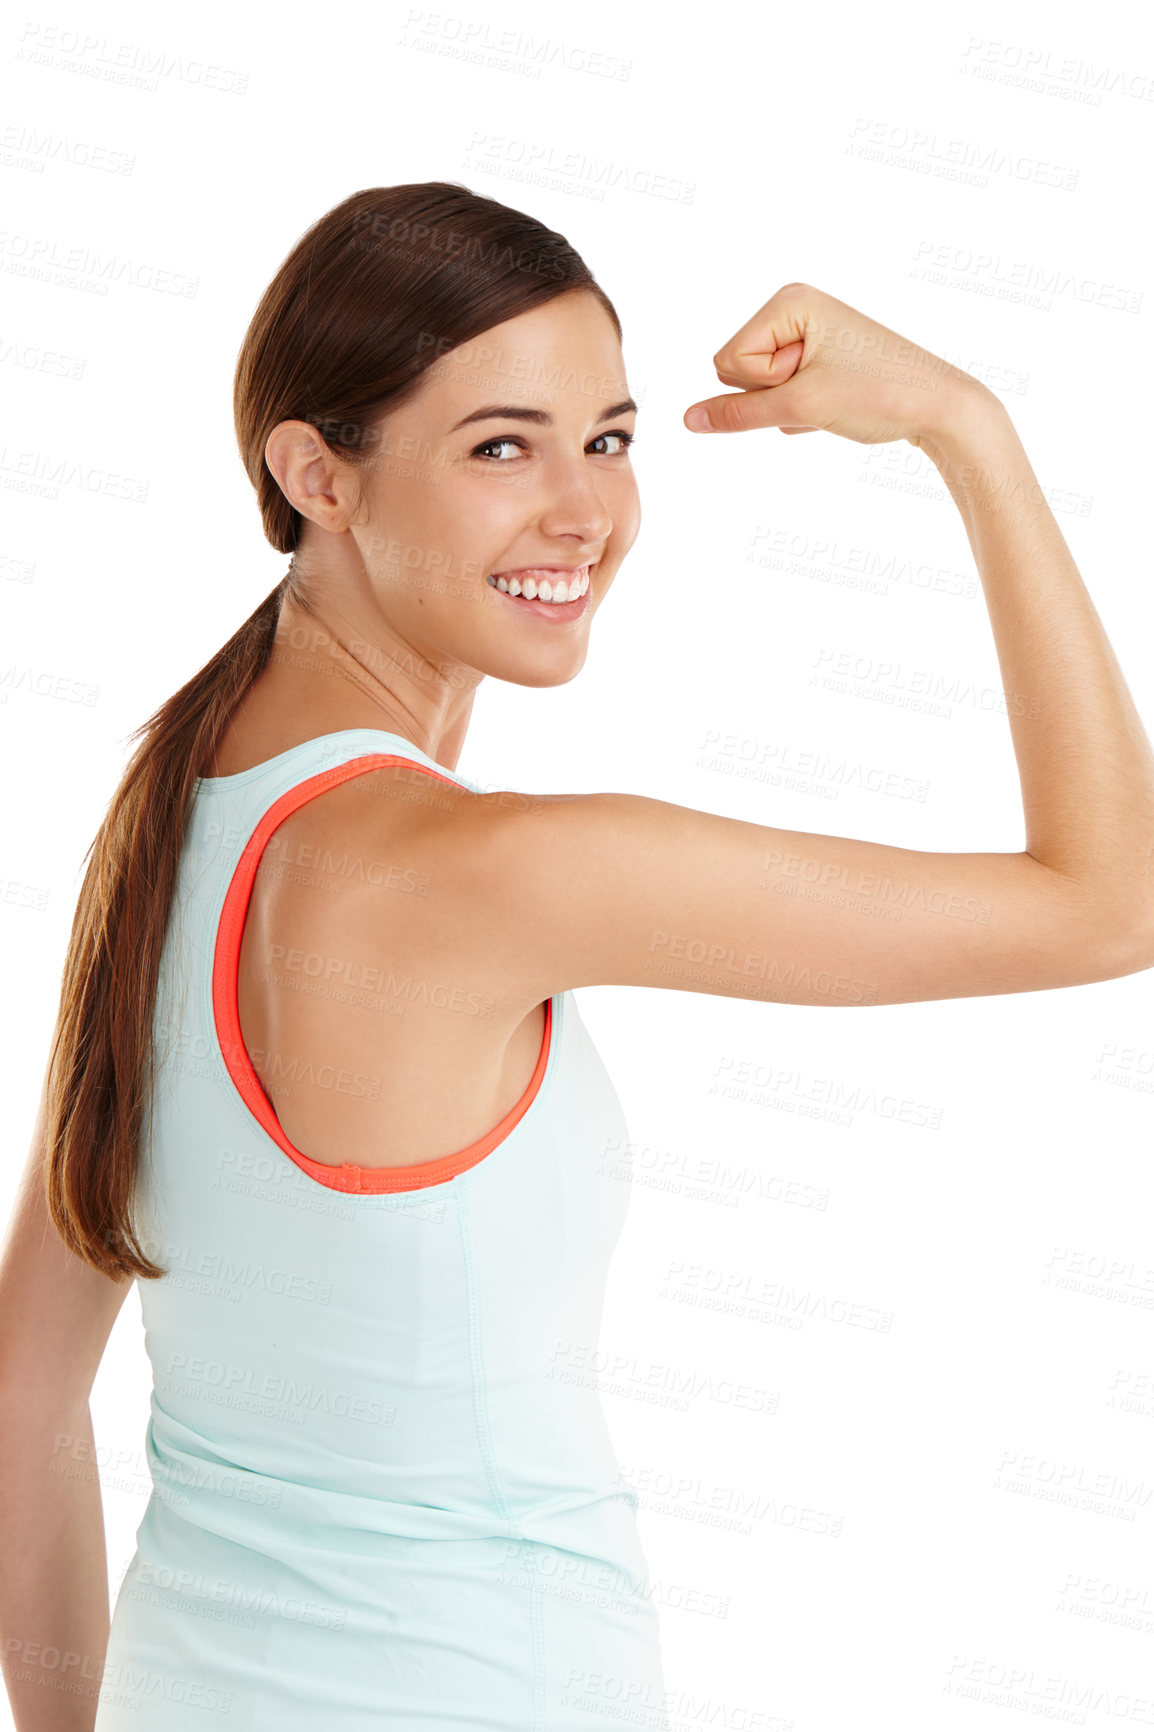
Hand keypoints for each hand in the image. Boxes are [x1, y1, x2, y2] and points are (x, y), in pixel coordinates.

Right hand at [683, 282, 988, 448]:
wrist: (940, 407)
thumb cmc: (878, 394)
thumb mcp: (800, 406)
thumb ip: (737, 413)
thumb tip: (688, 420)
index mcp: (788, 301)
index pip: (727, 361)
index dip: (763, 386)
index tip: (811, 380)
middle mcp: (795, 308)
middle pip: (737, 371)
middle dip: (774, 395)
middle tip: (824, 390)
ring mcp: (807, 333)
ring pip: (758, 388)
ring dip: (789, 407)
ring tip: (835, 398)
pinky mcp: (818, 358)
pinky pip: (781, 395)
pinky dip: (803, 410)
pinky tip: (838, 405)